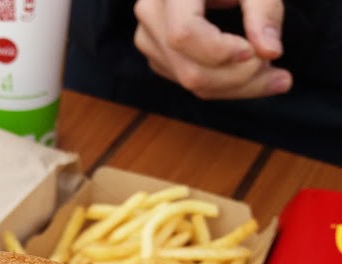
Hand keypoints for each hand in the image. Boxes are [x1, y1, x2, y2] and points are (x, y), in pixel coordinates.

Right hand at [133, 0, 292, 99]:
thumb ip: (264, 10)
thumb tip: (270, 52)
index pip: (184, 33)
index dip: (221, 52)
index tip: (258, 52)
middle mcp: (151, 13)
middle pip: (190, 70)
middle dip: (239, 79)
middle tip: (279, 76)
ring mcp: (150, 38)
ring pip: (190, 82)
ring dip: (235, 87)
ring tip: (272, 74)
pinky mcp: (158, 55)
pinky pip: (188, 83)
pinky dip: (224, 85)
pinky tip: (250, 73)